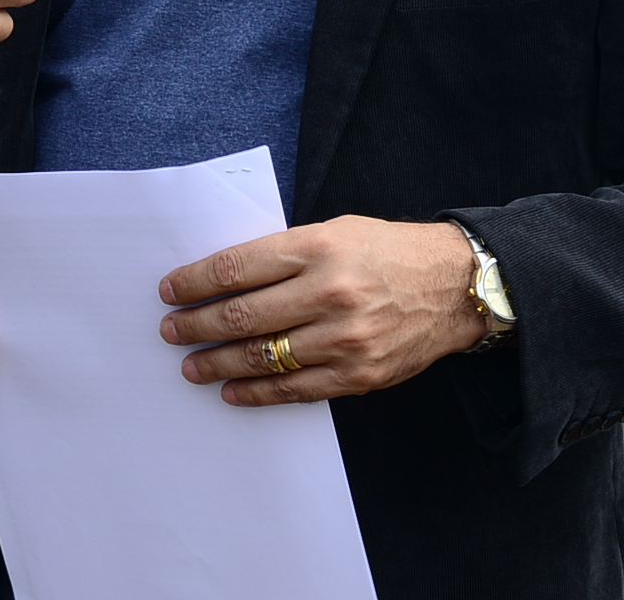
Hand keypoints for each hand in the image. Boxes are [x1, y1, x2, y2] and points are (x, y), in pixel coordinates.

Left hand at [158, 218, 484, 405]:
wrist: (454, 286)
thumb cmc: (386, 251)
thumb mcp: (332, 232)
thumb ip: (283, 254)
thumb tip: (222, 280)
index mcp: (317, 248)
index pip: (236, 269)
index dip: (194, 282)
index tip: (169, 291)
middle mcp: (329, 293)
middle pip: (242, 316)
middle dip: (196, 325)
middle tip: (170, 331)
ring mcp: (345, 338)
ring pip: (263, 357)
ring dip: (217, 363)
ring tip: (191, 365)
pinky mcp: (359, 374)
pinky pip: (295, 389)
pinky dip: (257, 393)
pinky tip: (232, 390)